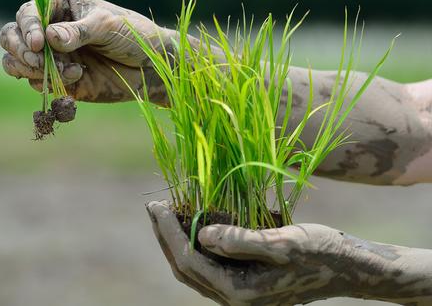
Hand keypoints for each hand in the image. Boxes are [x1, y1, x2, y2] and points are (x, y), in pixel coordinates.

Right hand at [0, 0, 170, 102]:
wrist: (151, 67)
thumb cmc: (134, 35)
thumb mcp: (108, 27)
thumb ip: (79, 32)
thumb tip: (49, 38)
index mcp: (58, 4)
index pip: (27, 12)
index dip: (27, 28)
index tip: (39, 44)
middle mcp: (49, 28)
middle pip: (11, 36)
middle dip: (20, 50)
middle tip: (40, 62)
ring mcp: (50, 55)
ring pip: (15, 61)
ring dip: (30, 69)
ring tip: (63, 71)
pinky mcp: (56, 78)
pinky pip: (34, 82)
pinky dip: (49, 83)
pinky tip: (79, 77)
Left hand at [147, 200, 429, 305]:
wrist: (347, 267)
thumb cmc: (319, 252)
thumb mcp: (283, 243)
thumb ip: (241, 241)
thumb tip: (201, 235)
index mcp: (238, 292)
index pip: (187, 260)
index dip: (168, 231)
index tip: (157, 204)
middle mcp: (233, 297)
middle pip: (183, 266)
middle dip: (164, 234)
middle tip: (153, 204)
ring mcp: (237, 290)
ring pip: (193, 266)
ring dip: (175, 238)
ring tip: (166, 210)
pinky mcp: (243, 281)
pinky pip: (208, 263)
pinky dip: (194, 242)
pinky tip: (192, 220)